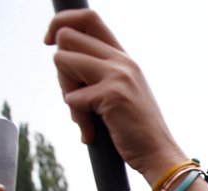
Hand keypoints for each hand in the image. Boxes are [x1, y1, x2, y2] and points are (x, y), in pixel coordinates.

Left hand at [45, 10, 186, 183]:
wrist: (158, 154)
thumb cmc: (135, 130)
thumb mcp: (120, 92)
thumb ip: (98, 73)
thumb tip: (61, 58)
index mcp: (123, 58)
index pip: (88, 18)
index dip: (62, 22)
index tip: (49, 41)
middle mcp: (122, 61)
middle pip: (66, 37)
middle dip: (61, 68)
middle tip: (75, 94)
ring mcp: (118, 75)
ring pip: (62, 60)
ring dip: (66, 91)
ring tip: (85, 116)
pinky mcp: (112, 94)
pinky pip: (72, 98)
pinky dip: (79, 119)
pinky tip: (93, 133)